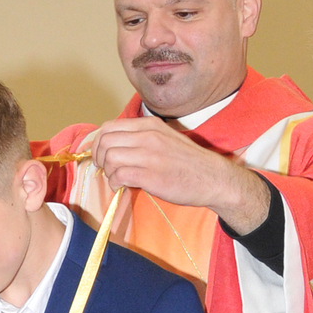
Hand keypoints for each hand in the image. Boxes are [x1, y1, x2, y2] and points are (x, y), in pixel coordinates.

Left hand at [81, 117, 270, 233]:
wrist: (213, 178)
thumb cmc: (189, 163)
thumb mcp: (166, 138)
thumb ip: (142, 138)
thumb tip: (116, 147)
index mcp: (150, 125)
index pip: (109, 127)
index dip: (98, 142)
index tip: (102, 155)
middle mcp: (148, 136)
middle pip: (105, 141)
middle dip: (99, 157)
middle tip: (106, 168)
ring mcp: (149, 155)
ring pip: (110, 158)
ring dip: (107, 171)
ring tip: (116, 179)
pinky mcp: (150, 175)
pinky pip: (118, 175)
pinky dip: (114, 183)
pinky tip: (121, 186)